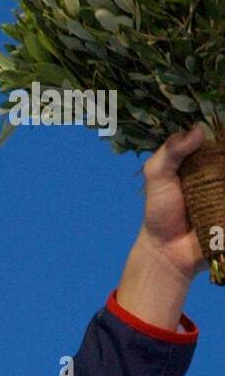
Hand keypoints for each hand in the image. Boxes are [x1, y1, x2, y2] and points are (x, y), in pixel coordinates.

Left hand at [137, 124, 208, 282]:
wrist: (167, 251)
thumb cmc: (160, 211)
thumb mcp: (157, 175)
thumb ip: (171, 151)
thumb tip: (198, 130)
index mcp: (203, 158)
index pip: (219, 137)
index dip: (222, 130)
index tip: (224, 125)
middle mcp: (220, 171)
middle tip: (211, 174)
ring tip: (209, 192)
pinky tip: (223, 201)